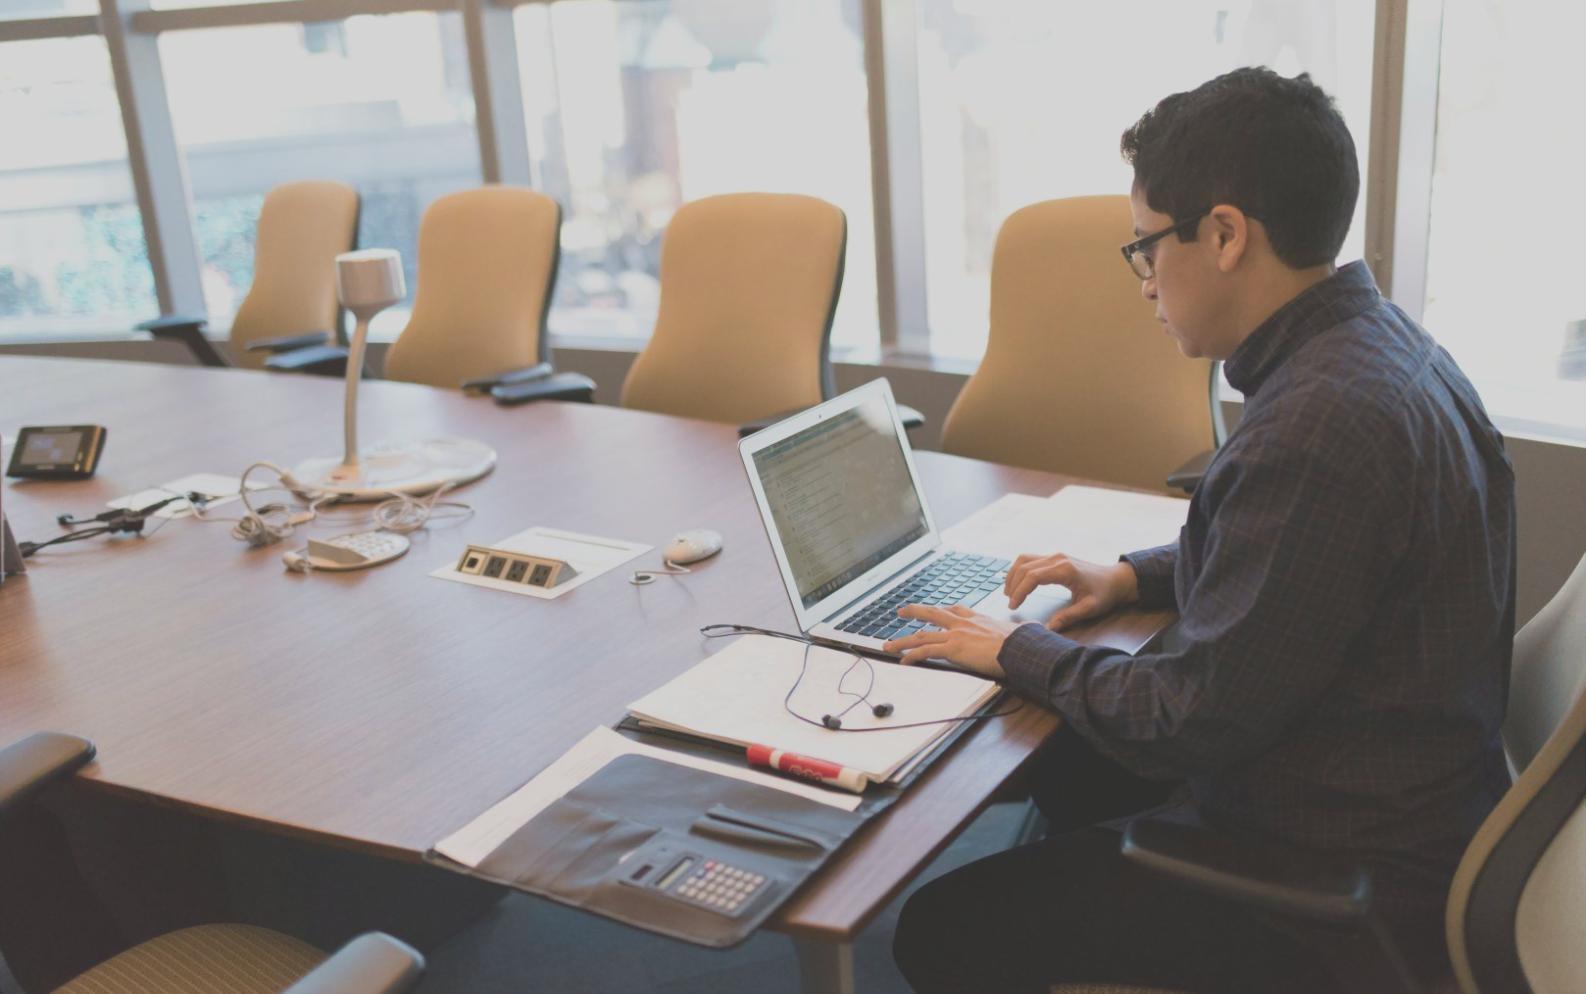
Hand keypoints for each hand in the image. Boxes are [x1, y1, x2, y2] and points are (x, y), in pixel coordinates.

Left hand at [882, 605, 1019, 677]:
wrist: (1021, 648)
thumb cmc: (1023, 642)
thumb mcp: (1020, 631)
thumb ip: (1021, 630)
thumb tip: (1038, 630)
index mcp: (978, 618)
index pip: (956, 610)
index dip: (942, 610)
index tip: (935, 610)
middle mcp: (964, 623)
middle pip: (932, 613)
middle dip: (915, 612)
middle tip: (902, 612)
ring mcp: (956, 634)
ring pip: (922, 636)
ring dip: (903, 641)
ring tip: (889, 646)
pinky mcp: (953, 648)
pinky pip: (926, 651)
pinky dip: (912, 656)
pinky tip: (903, 661)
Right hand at [1004, 553, 1139, 630]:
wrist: (1116, 580)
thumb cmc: (1105, 594)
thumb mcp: (1088, 609)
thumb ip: (1067, 618)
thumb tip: (1047, 629)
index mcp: (1064, 570)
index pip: (1032, 577)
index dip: (1020, 592)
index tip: (1013, 606)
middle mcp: (1057, 558)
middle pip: (1024, 567)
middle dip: (1013, 585)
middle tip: (1010, 603)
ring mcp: (1056, 556)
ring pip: (1024, 559)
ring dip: (1013, 574)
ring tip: (1009, 593)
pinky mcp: (1055, 557)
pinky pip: (1031, 559)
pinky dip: (1020, 570)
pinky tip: (1018, 582)